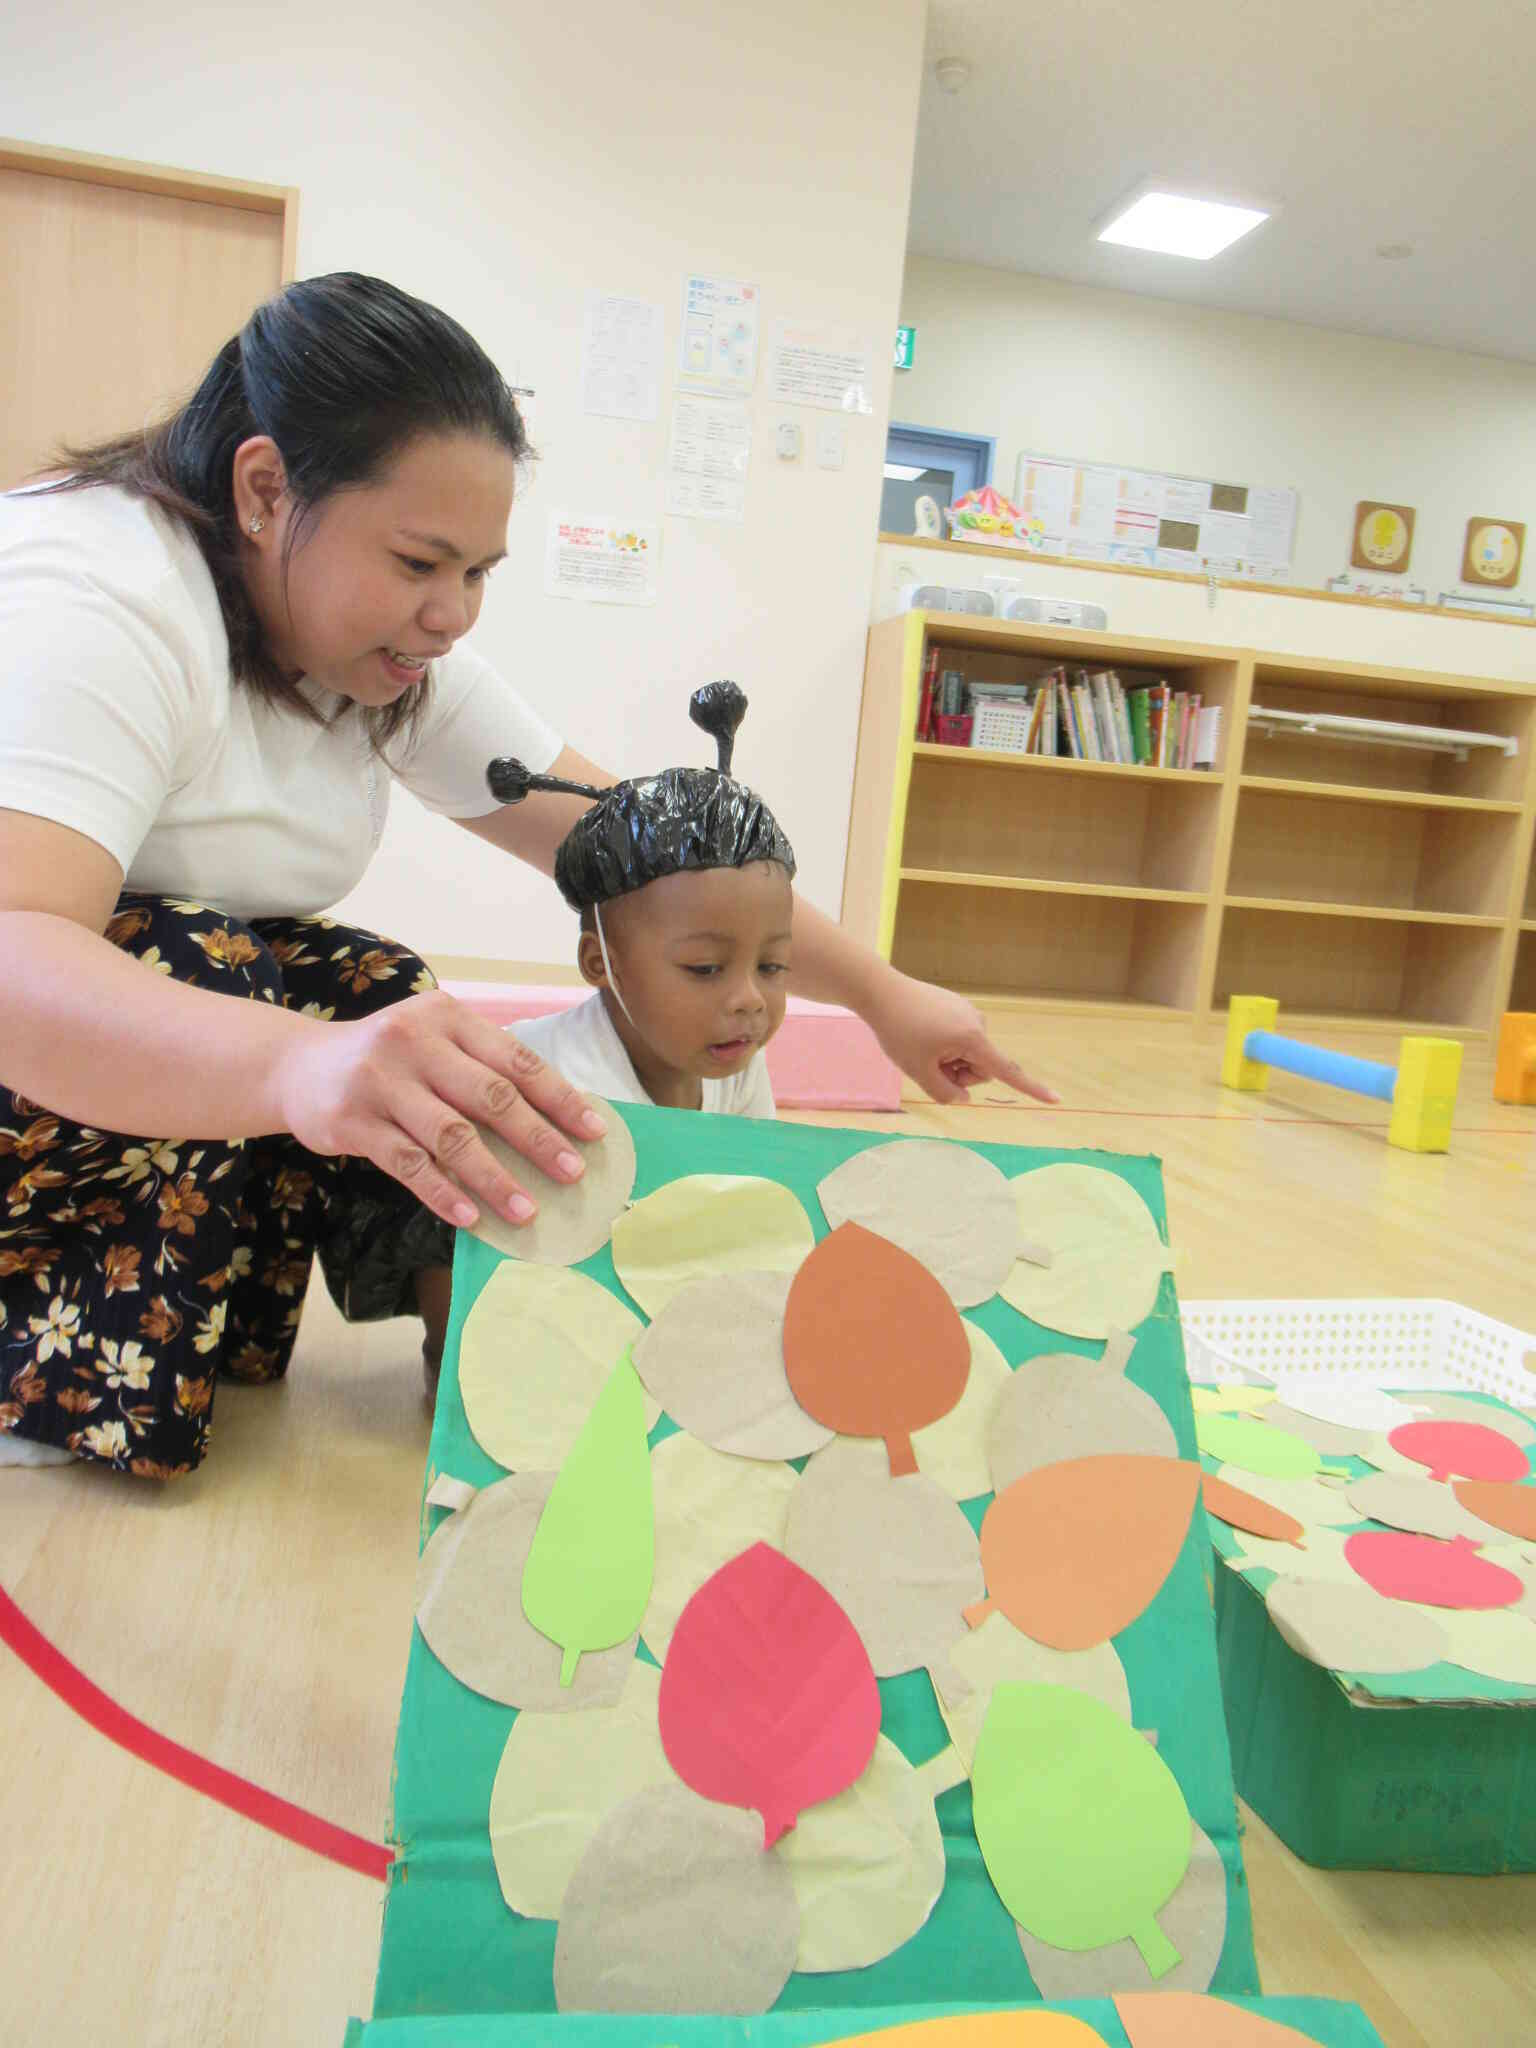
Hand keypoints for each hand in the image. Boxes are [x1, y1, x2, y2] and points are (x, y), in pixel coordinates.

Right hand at [274, 989, 608, 1228]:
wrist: (297, 1066)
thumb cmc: (387, 1060)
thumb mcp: (433, 1041)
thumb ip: (482, 1066)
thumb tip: (556, 1117)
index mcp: (448, 1017)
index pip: (516, 1060)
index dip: (559, 1097)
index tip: (593, 1130)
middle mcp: (414, 1041)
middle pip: (490, 1097)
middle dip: (538, 1139)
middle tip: (573, 1173)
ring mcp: (380, 1081)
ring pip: (451, 1136)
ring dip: (495, 1178)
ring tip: (527, 1210)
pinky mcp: (352, 1121)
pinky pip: (408, 1165)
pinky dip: (443, 1193)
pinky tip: (471, 1216)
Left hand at [868, 973, 1058, 1106]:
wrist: (881, 991)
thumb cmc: (898, 1032)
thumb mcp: (918, 1072)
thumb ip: (945, 1093)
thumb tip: (965, 1097)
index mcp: (973, 1039)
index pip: (1007, 1071)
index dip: (1032, 1089)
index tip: (1057, 1099)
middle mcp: (978, 1022)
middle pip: (981, 1067)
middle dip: (958, 1073)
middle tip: (927, 1064)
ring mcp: (969, 1012)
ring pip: (968, 1053)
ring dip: (949, 1059)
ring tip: (921, 1045)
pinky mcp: (958, 1007)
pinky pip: (959, 1037)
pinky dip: (944, 1044)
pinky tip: (921, 1032)